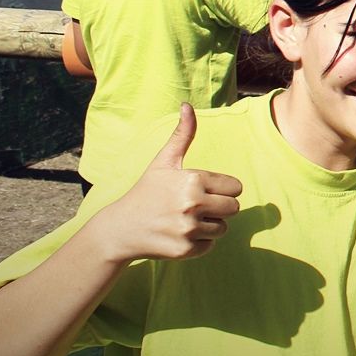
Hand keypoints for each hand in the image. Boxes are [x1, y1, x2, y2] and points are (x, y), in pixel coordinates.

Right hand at [91, 104, 242, 263]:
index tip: (202, 191)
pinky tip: (178, 235)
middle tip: (195, 207)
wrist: (119, 229)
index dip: (221, 189)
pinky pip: (210, 245)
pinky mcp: (184, 250)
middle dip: (219, 208)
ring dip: (209, 226)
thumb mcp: (163, 162)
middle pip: (234, 208)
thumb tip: (187, 105)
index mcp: (193, 180)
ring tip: (184, 220)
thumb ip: (182, 135)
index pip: (236, 187)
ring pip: (224, 228)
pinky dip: (199, 243)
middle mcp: (192, 204)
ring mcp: (188, 229)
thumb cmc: (146, 192)